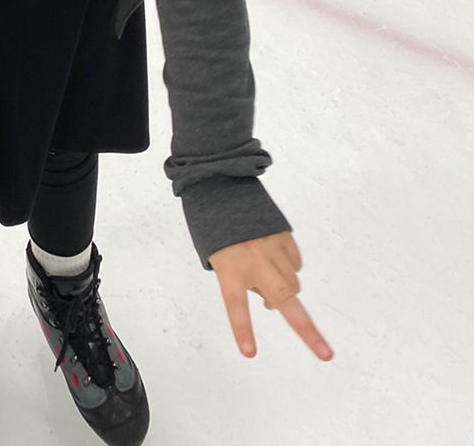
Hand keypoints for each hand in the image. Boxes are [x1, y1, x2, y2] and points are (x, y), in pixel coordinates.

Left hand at [209, 233, 332, 361]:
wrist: (222, 187)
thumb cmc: (215, 228)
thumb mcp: (217, 259)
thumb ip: (242, 282)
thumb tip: (270, 300)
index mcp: (230, 267)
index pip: (235, 305)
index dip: (243, 330)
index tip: (250, 353)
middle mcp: (254, 260)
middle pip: (284, 299)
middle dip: (308, 331)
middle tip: (325, 353)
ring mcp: (272, 248)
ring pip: (293, 283)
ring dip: (286, 292)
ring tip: (266, 279)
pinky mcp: (283, 236)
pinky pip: (296, 263)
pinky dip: (290, 269)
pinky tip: (276, 262)